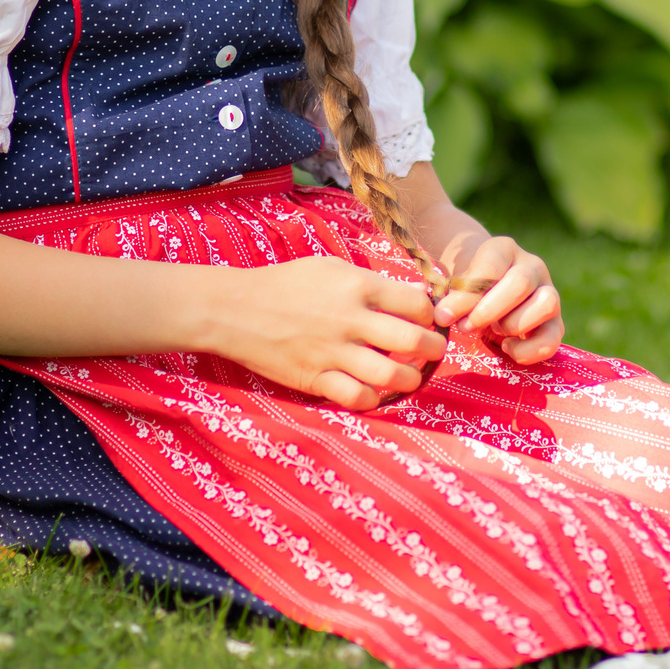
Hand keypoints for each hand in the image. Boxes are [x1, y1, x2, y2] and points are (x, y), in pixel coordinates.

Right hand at [206, 256, 445, 410]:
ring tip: (410, 376)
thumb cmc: (286, 284)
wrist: (235, 310)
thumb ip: (373, 284)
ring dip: (410, 379)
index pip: (415, 304)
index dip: (430, 316)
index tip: (429, 322)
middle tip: (434, 353)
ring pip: (390, 375)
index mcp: (357, 286)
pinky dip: (372, 399)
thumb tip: (415, 296)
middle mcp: (350, 319)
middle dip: (433, 350)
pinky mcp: (314, 379)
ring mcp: (333, 352)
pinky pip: (356, 398)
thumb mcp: (331, 269)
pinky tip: (373, 392)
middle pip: (411, 341)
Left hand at [434, 232, 563, 365]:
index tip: (444, 316)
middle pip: (521, 283)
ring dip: (514, 324)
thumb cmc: (468, 289)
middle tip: (467, 327)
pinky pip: (553, 338)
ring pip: (547, 304)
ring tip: (493, 332)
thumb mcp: (458, 287)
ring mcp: (549, 293)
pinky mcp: (556, 323)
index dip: (468, 294)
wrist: (485, 295)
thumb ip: (454, 298)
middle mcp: (533, 267)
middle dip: (489, 311)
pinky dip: (529, 350)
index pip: (491, 265)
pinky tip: (507, 348)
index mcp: (504, 250)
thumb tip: (443, 317)